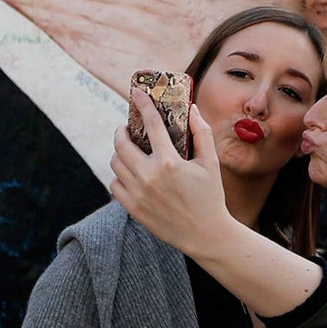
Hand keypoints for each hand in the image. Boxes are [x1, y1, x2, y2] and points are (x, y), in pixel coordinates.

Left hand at [110, 88, 233, 257]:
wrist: (206, 235)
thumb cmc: (211, 197)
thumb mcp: (211, 162)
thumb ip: (201, 132)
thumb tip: (192, 108)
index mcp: (170, 162)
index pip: (152, 124)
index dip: (143, 104)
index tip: (137, 93)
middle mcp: (149, 176)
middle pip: (121, 143)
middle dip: (122, 131)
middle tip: (128, 128)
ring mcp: (138, 193)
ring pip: (116, 164)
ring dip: (120, 153)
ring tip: (129, 150)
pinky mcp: (133, 209)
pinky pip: (115, 185)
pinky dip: (119, 176)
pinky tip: (130, 173)